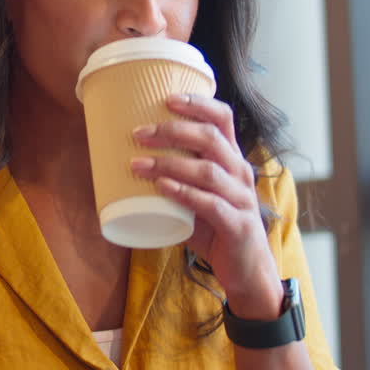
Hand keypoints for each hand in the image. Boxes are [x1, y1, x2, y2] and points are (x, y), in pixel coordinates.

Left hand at [129, 94, 282, 319]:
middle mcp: (240, 173)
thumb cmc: (215, 227)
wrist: (246, 271)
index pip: (222, 118)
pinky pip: (210, 204)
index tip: (166, 98)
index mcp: (231, 159)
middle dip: (172, 131)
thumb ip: (173, 176)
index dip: (197, 104)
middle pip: (211, 139)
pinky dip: (184, 194)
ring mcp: (242, 199)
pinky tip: (163, 188)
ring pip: (207, 171)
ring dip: (169, 164)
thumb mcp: (197, 194)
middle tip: (138, 133)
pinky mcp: (237, 225)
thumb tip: (123, 159)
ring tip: (137, 164)